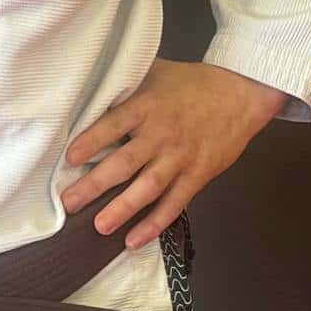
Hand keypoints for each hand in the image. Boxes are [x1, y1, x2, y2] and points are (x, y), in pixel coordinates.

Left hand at [57, 57, 285, 251]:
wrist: (240, 94)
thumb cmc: (193, 83)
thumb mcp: (155, 71)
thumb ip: (126, 82)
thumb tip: (89, 85)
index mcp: (148, 106)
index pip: (114, 124)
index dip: (92, 141)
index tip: (70, 158)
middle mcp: (162, 134)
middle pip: (125, 162)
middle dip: (95, 184)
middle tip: (70, 202)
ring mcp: (180, 157)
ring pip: (148, 188)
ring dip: (123, 209)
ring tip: (100, 226)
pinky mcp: (196, 176)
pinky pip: (174, 204)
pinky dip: (155, 224)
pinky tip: (134, 240)